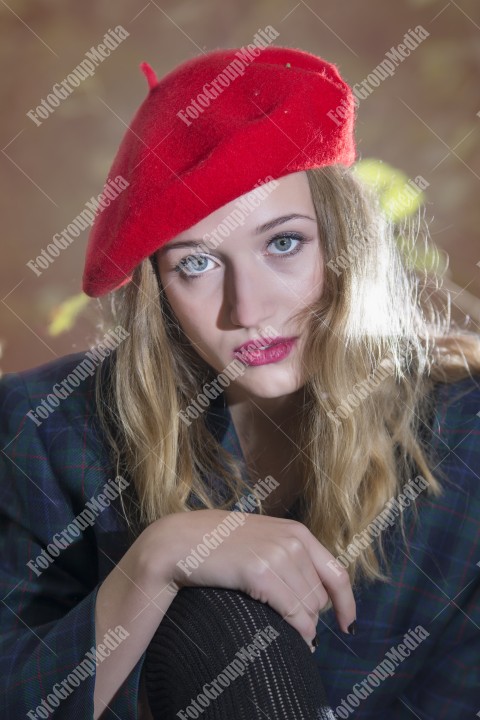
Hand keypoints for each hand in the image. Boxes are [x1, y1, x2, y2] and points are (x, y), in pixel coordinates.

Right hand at [141, 509, 355, 647]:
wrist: (180, 541)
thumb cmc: (217, 544)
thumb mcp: (261, 538)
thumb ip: (289, 554)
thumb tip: (312, 592)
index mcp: (296, 531)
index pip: (337, 573)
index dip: (346, 603)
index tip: (349, 623)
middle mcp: (292, 541)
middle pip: (321, 597)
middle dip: (311, 617)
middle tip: (291, 625)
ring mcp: (277, 555)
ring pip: (309, 609)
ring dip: (301, 626)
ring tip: (283, 629)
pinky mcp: (260, 574)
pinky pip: (294, 615)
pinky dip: (297, 633)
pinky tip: (292, 639)